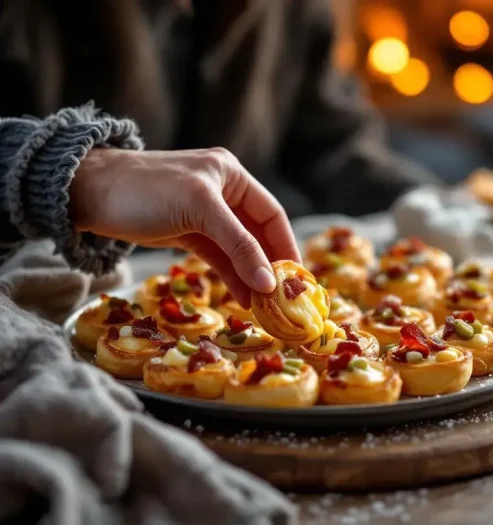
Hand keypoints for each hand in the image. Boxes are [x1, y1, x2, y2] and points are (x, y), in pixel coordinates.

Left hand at [69, 147, 300, 306]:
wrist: (87, 193)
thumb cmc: (146, 190)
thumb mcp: (199, 211)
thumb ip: (238, 245)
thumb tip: (269, 282)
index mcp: (231, 175)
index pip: (271, 214)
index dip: (286, 245)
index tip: (298, 277)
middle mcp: (223, 192)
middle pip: (257, 234)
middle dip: (269, 265)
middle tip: (283, 297)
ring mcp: (205, 214)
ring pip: (238, 249)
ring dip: (250, 276)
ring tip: (264, 305)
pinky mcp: (187, 232)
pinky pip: (218, 257)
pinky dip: (230, 276)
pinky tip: (243, 297)